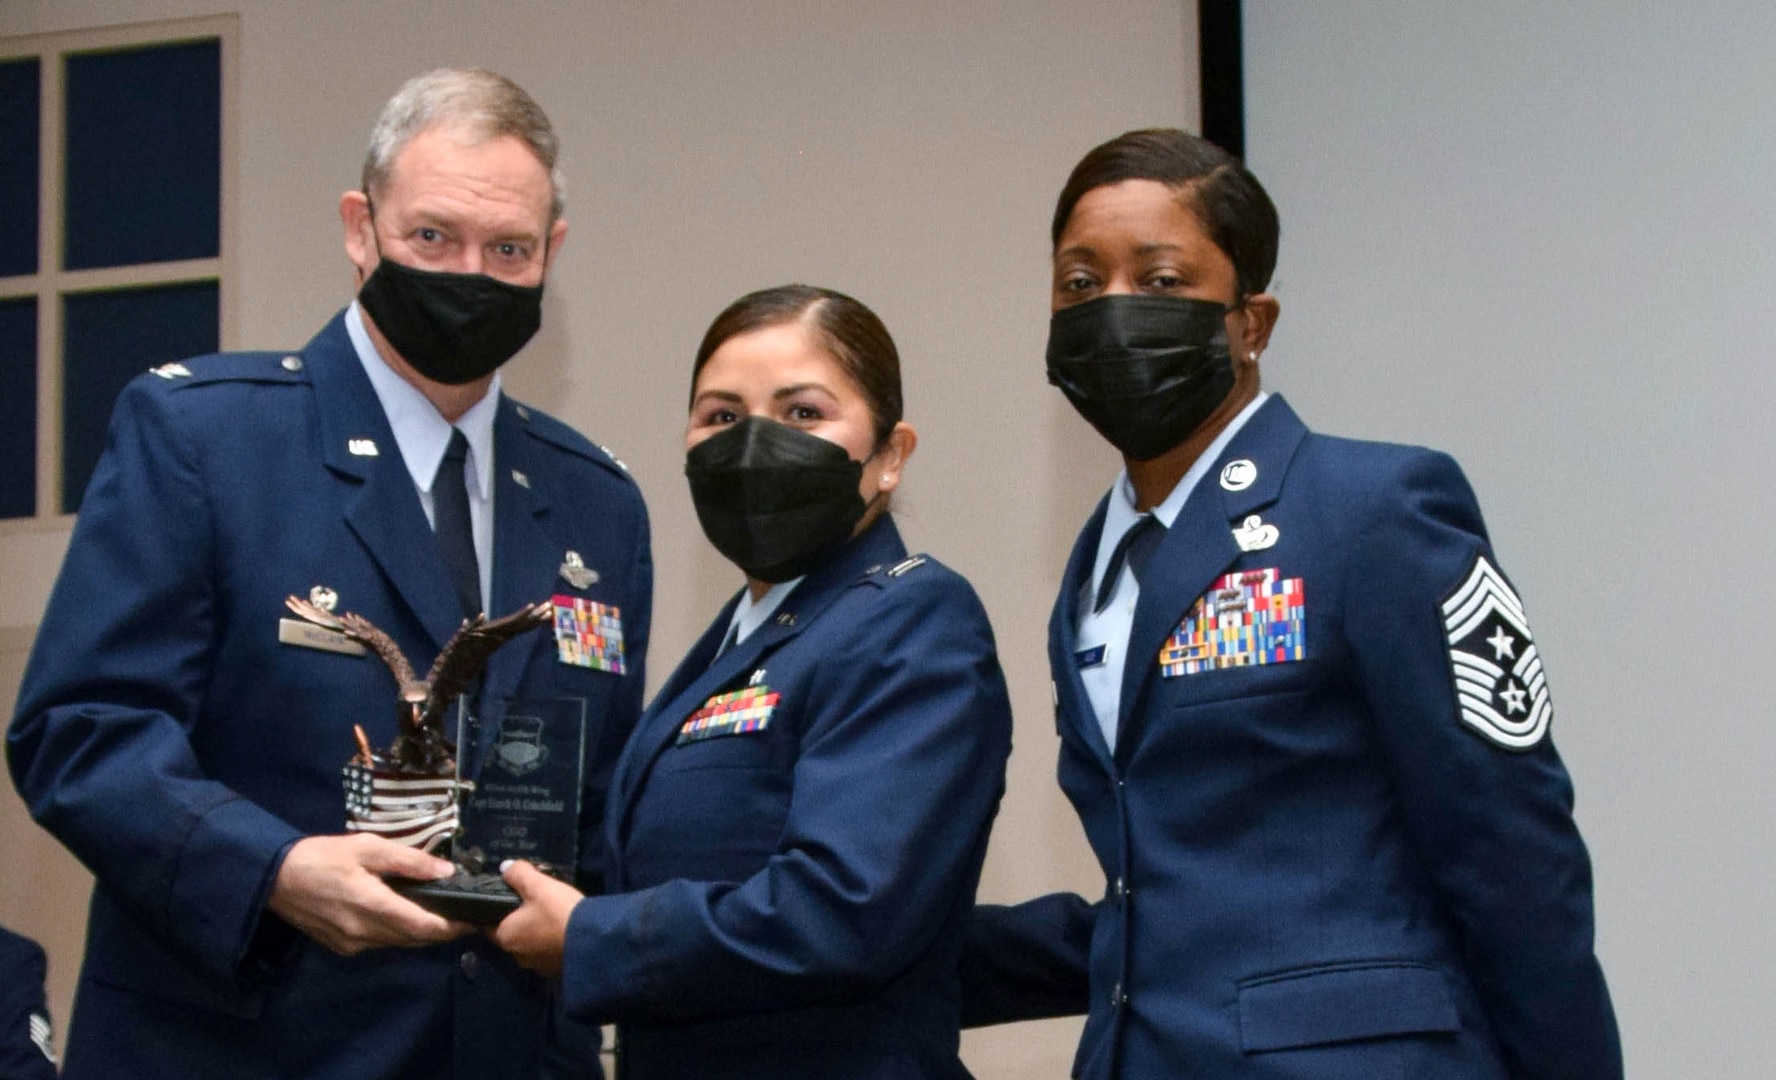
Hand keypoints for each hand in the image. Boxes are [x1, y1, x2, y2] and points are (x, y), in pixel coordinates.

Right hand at [268, 833, 470, 954]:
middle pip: (414, 938)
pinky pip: (380, 943)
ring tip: (441, 915)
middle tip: (463, 915)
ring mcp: (352, 944)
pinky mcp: (342, 947)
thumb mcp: (367, 847)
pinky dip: (397, 934)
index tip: (473, 919)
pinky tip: (404, 917)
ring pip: (398, 943)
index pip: (423, 926)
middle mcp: (364, 932)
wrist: (274, 879)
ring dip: (420, 933)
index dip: (451, 927)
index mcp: (372, 905)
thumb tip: (446, 872)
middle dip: (441, 931)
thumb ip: (409, 861)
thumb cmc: (322, 856)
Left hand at [491, 859, 582, 978]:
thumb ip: (518, 874)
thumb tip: (505, 867)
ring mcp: (537, 966)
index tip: (503, 899)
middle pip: (511, 935)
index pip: (487, 925)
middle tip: (532, 903)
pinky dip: (551, 943)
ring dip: (536, 934)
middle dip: (518, 922)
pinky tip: (563, 931)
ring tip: (551, 916)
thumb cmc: (558, 912)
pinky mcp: (556, 971)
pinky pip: (548, 953)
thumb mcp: (538, 886)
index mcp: (505, 936)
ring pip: (530, 945)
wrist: (593, 941)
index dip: (492, 911)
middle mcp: (516, 955)